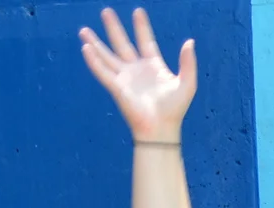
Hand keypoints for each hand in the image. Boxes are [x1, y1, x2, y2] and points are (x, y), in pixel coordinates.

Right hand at [79, 7, 196, 141]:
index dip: (141, 27)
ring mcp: (125, 79)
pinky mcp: (117, 89)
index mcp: (153, 67)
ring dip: (95, 43)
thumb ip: (188, 62)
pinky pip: (103, 72)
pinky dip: (93, 61)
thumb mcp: (187, 83)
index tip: (137, 11)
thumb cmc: (175, 110)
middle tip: (106, 11)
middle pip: (122, 44)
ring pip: (107, 56)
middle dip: (113, 28)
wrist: (162, 130)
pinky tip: (85, 48)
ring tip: (83, 30)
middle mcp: (137, 70)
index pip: (146, 41)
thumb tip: (190, 42)